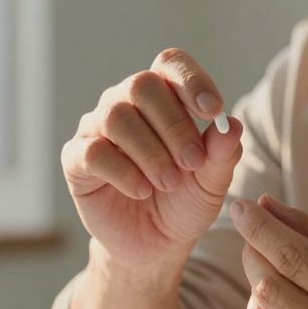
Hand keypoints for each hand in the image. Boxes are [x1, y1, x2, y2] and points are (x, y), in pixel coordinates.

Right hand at [62, 49, 242, 269]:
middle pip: (142, 85)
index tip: (213, 110)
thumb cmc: (184, 203)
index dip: (191, 80)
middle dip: (174, 125)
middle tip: (194, 162)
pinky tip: (142, 191)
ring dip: (150, 152)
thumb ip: (222, 154)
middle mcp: (125, 103)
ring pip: (116, 117)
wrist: (155, 245)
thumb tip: (231, 125)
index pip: (170, 64)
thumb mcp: (212, 182)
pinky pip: (93, 152)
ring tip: (170, 183)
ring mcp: (96, 128)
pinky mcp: (76, 159)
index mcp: (162, 97)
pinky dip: (123, 172)